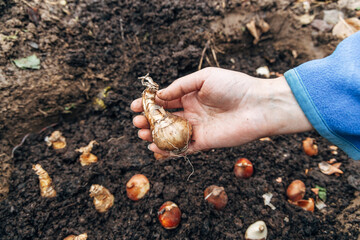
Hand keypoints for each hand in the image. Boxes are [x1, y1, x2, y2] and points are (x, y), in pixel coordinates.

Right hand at [131, 67, 311, 155]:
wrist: (258, 106)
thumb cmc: (234, 86)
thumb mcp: (204, 78)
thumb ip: (180, 86)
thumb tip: (158, 96)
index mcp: (192, 95)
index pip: (165, 100)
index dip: (149, 103)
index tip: (134, 106)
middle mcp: (193, 112)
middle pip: (165, 118)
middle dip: (149, 120)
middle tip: (136, 122)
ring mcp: (198, 128)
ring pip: (171, 134)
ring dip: (155, 135)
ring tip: (142, 133)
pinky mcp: (205, 142)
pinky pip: (183, 148)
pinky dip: (169, 150)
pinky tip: (155, 147)